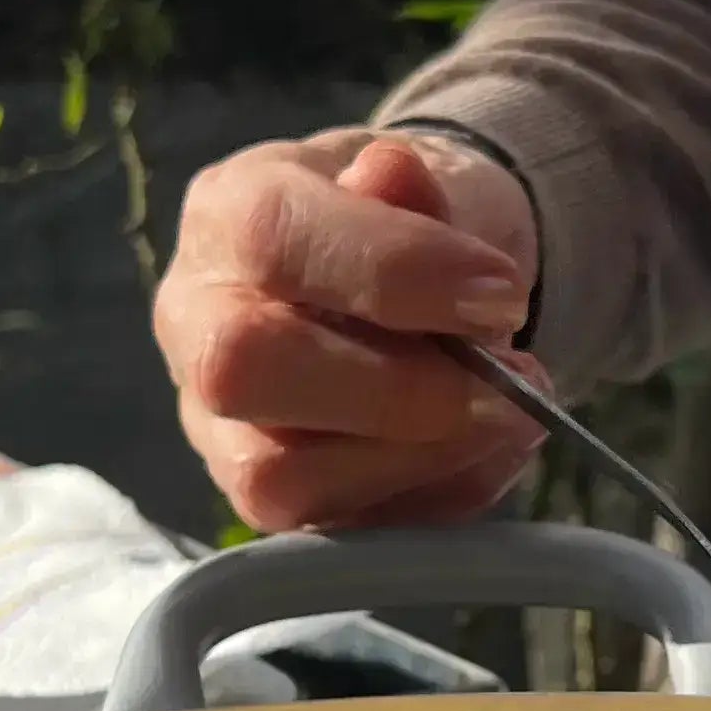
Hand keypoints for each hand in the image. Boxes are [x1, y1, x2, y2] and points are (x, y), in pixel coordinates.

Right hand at [153, 128, 543, 530]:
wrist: (401, 281)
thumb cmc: (405, 224)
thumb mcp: (423, 180)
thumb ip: (414, 184)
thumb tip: (394, 176)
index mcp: (226, 216)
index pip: (273, 238)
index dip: (396, 271)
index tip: (503, 294)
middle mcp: (196, 325)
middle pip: (240, 370)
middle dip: (393, 389)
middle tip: (506, 380)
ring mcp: (217, 426)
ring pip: (277, 476)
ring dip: (419, 458)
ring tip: (514, 415)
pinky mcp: (262, 505)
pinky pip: (338, 533)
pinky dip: (432, 500)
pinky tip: (486, 454)